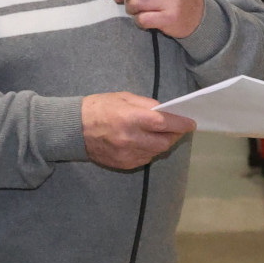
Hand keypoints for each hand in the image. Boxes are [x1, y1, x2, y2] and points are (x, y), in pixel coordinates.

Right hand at [81, 92, 195, 170]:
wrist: (72, 129)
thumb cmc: (98, 108)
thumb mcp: (123, 98)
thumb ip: (146, 105)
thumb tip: (165, 112)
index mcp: (130, 119)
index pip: (164, 124)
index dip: (181, 124)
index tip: (191, 123)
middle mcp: (130, 139)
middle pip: (164, 142)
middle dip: (174, 135)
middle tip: (175, 128)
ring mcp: (126, 154)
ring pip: (156, 152)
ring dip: (162, 143)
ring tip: (159, 134)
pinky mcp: (123, 164)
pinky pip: (145, 159)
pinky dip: (149, 151)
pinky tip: (144, 142)